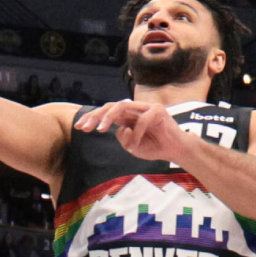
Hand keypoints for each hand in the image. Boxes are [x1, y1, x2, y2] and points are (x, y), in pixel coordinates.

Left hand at [75, 101, 196, 163]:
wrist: (176, 150)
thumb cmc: (155, 147)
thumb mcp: (132, 147)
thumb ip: (123, 138)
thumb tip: (118, 130)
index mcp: (127, 116)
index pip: (106, 112)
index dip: (92, 118)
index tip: (78, 128)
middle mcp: (135, 109)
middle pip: (111, 106)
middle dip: (95, 116)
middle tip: (84, 128)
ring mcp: (147, 107)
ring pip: (122, 105)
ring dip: (108, 117)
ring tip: (100, 130)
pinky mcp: (158, 111)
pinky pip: (142, 120)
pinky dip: (137, 133)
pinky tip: (136, 145)